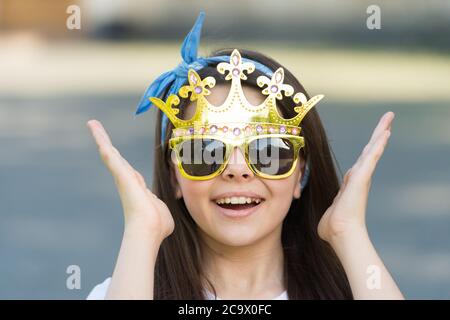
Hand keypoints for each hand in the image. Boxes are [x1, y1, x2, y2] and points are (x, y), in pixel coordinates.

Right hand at [87, 120, 173, 241]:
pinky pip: (108, 153)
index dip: (124, 163)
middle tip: (96, 130)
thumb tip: (161, 215)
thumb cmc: (157, 226)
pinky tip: (94, 128)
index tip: (117, 155)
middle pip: (116, 159)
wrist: (148, 229)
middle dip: (106, 144)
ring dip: (101, 138)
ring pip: (109, 153)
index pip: (129, 172)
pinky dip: (101, 139)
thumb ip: (161, 209)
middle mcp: (127, 181)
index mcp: (137, 189)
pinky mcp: (120, 172)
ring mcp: (122, 177)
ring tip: (92, 125)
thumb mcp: (162, 212)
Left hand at [317, 112, 394, 243]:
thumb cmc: (333, 228)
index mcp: (351, 184)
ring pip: (372, 150)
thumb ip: (329, 208)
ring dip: (381, 133)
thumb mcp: (329, 211)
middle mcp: (359, 178)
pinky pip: (371, 157)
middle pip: (370, 151)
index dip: (368, 149)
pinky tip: (385, 133)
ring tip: (389, 119)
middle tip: (388, 120)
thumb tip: (325, 217)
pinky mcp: (361, 178)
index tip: (375, 139)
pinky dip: (378, 145)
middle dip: (378, 134)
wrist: (340, 233)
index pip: (361, 161)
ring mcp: (362, 177)